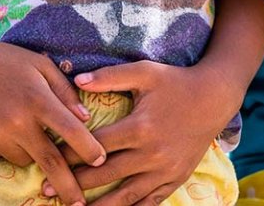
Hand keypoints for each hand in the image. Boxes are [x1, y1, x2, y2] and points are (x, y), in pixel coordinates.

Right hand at [0, 35, 105, 205]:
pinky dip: (10, 147)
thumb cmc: (6, 62)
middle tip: (81, 205)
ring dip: (33, 153)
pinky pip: (4, 156)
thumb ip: (65, 92)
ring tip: (24, 126)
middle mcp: (17, 121)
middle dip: (69, 186)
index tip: (101, 161)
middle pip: (50, 161)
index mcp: (38, 99)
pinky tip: (2, 124)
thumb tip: (86, 118)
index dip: (89, 148)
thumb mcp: (41, 65)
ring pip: (26, 160)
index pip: (71, 130)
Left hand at [52, 61, 241, 205]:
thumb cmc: (176, 82)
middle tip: (48, 190)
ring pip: (125, 196)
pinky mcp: (176, 178)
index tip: (48, 159)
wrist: (215, 97)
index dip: (68, 154)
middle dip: (74, 183)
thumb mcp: (145, 72)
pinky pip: (149, 202)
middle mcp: (151, 153)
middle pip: (104, 174)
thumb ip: (110, 76)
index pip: (95, 146)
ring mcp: (165, 170)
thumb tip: (76, 80)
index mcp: (140, 127)